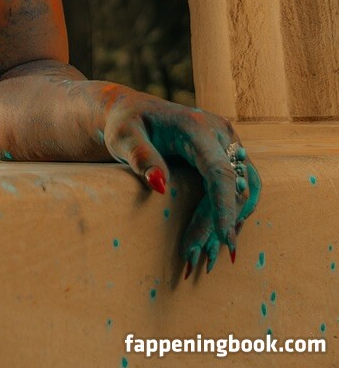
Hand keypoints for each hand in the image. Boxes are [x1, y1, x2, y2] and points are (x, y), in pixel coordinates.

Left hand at [101, 94, 260, 277]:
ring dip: (235, 220)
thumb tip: (160, 185)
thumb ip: (139, 156)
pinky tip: (222, 234)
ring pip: (246, 188)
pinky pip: (242, 186)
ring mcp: (230, 143)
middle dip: (224, 222)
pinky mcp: (231, 154)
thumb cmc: (124, 123)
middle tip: (204, 256)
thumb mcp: (122, 136)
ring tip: (215, 252)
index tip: (225, 237)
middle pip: (235, 184)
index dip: (224, 206)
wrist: (132, 111)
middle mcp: (221, 132)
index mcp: (197, 126)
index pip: (219, 171)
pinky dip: (235, 211)